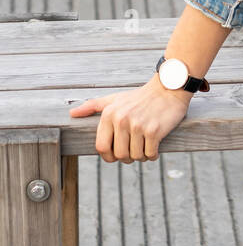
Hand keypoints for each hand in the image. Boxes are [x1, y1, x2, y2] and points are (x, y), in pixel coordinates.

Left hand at [69, 75, 192, 161]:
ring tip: (145, 145)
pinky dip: (153, 155)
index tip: (116, 154)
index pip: (101, 147)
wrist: (168, 88)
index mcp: (109, 114)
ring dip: (142, 156)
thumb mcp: (115, 99)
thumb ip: (92, 106)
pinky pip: (149, 154)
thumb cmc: (139, 97)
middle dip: (127, 157)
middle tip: (135, 149)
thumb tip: (71, 114)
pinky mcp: (154, 131)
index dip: (108, 156)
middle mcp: (121, 120)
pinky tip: (155, 146)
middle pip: (119, 155)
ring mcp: (138, 125)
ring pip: (135, 157)